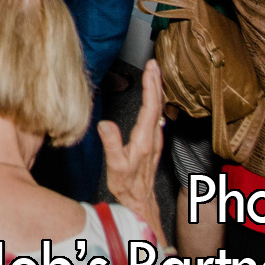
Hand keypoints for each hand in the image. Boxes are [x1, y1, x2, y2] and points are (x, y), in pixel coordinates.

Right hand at [98, 61, 167, 244]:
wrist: (140, 201)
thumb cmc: (127, 186)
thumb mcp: (115, 167)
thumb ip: (112, 144)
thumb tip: (105, 124)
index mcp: (145, 140)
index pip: (150, 107)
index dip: (151, 86)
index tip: (150, 68)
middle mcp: (154, 137)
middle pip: (158, 104)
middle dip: (156, 81)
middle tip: (153, 63)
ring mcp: (156, 139)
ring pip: (159, 108)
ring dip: (156, 89)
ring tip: (154, 73)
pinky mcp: (154, 142)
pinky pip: (157, 115)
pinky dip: (155, 100)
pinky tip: (153, 96)